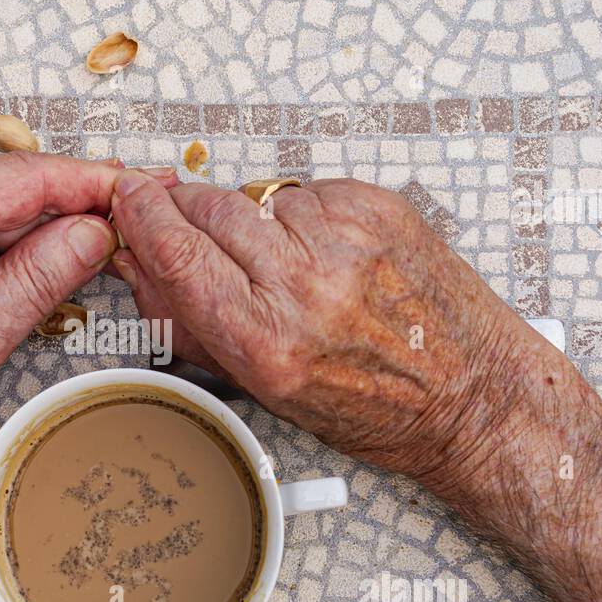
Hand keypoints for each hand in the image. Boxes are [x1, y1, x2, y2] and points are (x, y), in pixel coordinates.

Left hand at [0, 154, 177, 518]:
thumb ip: (42, 276)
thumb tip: (97, 231)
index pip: (32, 177)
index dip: (98, 183)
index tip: (148, 190)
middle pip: (19, 188)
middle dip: (81, 210)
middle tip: (141, 231)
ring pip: (1, 209)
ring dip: (51, 233)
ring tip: (109, 256)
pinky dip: (17, 247)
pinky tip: (53, 268)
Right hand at [107, 171, 566, 494]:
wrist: (472, 396)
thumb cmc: (376, 408)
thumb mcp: (263, 389)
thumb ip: (187, 321)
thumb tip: (137, 265)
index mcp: (268, 342)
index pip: (177, 252)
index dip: (142, 217)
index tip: (128, 197)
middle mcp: (307, 286)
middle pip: (210, 208)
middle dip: (190, 212)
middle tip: (194, 228)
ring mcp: (347, 239)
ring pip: (258, 198)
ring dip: (255, 222)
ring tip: (290, 267)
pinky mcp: (379, 208)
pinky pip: (308, 193)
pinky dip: (303, 217)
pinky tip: (326, 254)